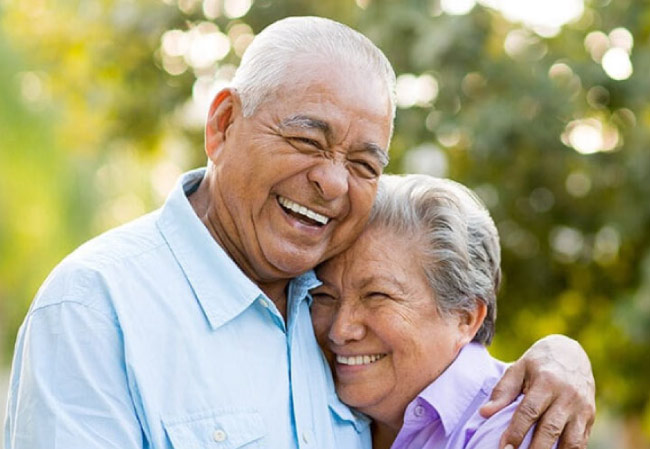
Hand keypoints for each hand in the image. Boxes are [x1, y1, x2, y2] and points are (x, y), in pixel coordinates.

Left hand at [479, 334, 595, 447]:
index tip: (504, 448)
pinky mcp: (590, 418)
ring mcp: (582, 408)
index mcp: (546, 381)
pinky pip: (581, 443)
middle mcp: (567, 396)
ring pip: (571, 441)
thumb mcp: (518, 369)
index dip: (516, 431)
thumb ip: (502, 391)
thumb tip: (484, 413)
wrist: (572, 353)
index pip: (530, 411)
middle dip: (534, 449)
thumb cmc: (539, 363)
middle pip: (550, 429)